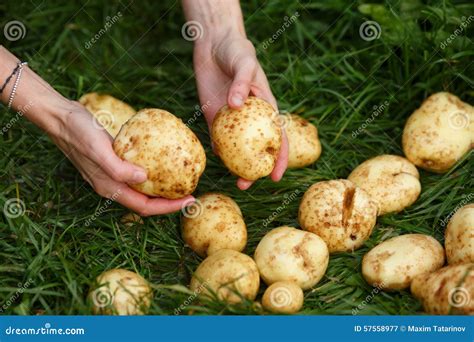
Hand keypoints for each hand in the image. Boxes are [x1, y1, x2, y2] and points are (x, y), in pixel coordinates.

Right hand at [50, 101, 193, 215]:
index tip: (189, 200)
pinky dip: (153, 173)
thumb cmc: (79, 132)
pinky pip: (137, 174)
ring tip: (181, 183)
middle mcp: (112, 186)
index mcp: (110, 188)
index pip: (145, 207)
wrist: (61, 118)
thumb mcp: (98, 149)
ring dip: (162, 190)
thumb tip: (144, 178)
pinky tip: (163, 163)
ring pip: (142, 190)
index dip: (168, 207)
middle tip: (191, 194)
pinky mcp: (114, 163)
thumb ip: (118, 168)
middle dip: (169, 202)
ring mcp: (112, 175)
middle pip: (146, 202)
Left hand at [193, 30, 288, 189]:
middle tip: (245, 185)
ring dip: (236, 166)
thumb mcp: (244, 63)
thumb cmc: (237, 51)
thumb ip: (243, 83)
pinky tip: (215, 157)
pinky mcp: (214, 116)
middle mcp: (251, 119)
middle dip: (255, 171)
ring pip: (237, 149)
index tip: (276, 177)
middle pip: (257, 150)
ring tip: (233, 181)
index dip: (280, 159)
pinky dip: (218, 150)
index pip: (279, 138)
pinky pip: (217, 137)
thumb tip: (236, 106)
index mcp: (266, 108)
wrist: (214, 44)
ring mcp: (232, 120)